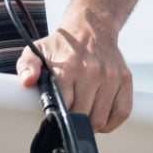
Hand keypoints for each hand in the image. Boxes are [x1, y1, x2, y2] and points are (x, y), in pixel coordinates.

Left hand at [16, 28, 132, 133]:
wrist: (90, 28)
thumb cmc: (61, 46)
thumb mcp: (36, 51)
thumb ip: (27, 66)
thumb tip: (27, 81)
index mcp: (69, 68)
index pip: (64, 107)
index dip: (58, 115)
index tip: (55, 112)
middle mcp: (92, 72)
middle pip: (83, 116)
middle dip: (73, 121)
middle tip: (68, 114)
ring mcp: (111, 77)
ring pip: (101, 119)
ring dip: (91, 124)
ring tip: (83, 115)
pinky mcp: (125, 79)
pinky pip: (122, 112)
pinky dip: (111, 122)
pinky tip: (101, 117)